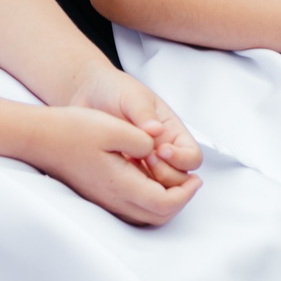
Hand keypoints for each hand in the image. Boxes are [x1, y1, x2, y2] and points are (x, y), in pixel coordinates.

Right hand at [23, 105, 200, 225]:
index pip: (165, 204)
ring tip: (174, 181)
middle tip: (190, 182)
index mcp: (121, 184)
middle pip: (157, 216)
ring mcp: (103, 199)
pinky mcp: (97, 195)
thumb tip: (155, 150)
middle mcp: (113, 198)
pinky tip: (148, 179)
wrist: (39, 138)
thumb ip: (141, 140)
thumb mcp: (113, 127)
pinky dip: (148, 201)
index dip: (186, 194)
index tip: (195, 178)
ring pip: (143, 215)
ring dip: (164, 203)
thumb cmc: (72, 130)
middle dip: (179, 202)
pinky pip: (130, 208)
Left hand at [65, 67, 203, 182]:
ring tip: (128, 162)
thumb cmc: (115, 91)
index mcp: (172, 132)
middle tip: (144, 159)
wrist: (88, 96)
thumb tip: (156, 130)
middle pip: (179, 178)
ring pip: (158, 189)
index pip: (192, 157)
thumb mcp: (133, 97)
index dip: (181, 159)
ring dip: (148, 182)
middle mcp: (162, 152)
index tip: (161, 150)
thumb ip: (144, 113)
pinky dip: (129, 186)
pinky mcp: (125, 174)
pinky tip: (115, 170)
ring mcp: (144, 165)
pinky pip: (134, 189)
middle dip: (165, 173)